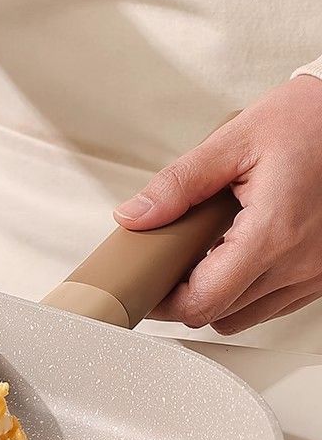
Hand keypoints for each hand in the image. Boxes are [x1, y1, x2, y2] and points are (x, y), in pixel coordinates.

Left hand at [114, 75, 321, 333]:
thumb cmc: (307, 122)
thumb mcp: (232, 142)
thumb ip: (177, 185)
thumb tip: (135, 216)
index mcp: (272, 233)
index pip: (203, 300)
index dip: (164, 302)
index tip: (146, 286)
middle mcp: (300, 263)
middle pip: (220, 315)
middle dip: (183, 297)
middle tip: (163, 267)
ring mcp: (317, 274)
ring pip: (246, 317)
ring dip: (216, 298)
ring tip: (199, 258)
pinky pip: (275, 304)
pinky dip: (245, 292)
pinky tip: (233, 258)